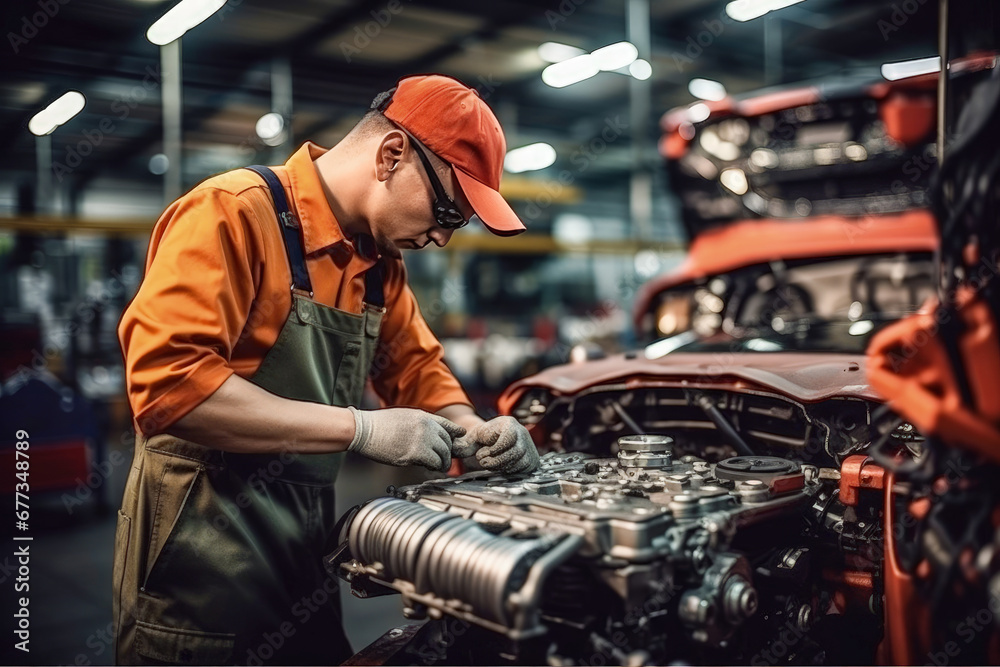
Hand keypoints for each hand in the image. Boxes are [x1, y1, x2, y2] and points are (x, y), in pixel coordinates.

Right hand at [347, 406, 465, 470]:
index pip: (447, 424)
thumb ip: (420, 425)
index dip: (455, 432)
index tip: (460, 436)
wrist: (365, 430)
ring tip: (440, 466)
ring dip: (443, 462)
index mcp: (423, 416)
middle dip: (447, 452)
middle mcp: (426, 426)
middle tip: (445, 460)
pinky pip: (434, 462)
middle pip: (447, 441)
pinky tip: (430, 467)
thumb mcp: (404, 417)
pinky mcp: (416, 453)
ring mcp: (422, 439)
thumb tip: (430, 436)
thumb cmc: (379, 425)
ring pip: (444, 453)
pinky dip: (434, 467)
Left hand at [452, 416, 539, 473]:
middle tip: (483, 462)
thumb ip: (465, 442)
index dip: (496, 448)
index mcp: (510, 423)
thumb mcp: (473, 436)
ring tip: (489, 464)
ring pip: (520, 462)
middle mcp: (523, 434)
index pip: (510, 436)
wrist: (493, 440)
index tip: (483, 453)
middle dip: (497, 461)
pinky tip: (500, 467)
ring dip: (502, 466)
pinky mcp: (531, 459)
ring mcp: (529, 447)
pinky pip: (523, 469)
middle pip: (515, 452)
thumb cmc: (483, 438)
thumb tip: (456, 449)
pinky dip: (510, 470)